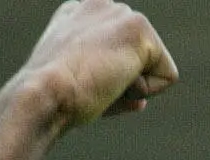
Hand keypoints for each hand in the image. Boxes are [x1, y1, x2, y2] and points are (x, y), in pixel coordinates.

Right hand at [15, 0, 179, 130]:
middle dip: (123, 83)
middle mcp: (99, 6)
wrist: (43, 95)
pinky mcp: (138, 28)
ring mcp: (120, 13)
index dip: (110, 81)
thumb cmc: (52, 99)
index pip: (117, 53)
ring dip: (131, 87)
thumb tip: (141, 101)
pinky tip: (113, 82)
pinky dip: (145, 90)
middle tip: (89, 85)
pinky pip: (167, 76)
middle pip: (139, 59)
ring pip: (153, 66)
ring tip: (98, 82)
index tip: (81, 84)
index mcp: (77, 15)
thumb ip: (110, 84)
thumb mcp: (78, 86)